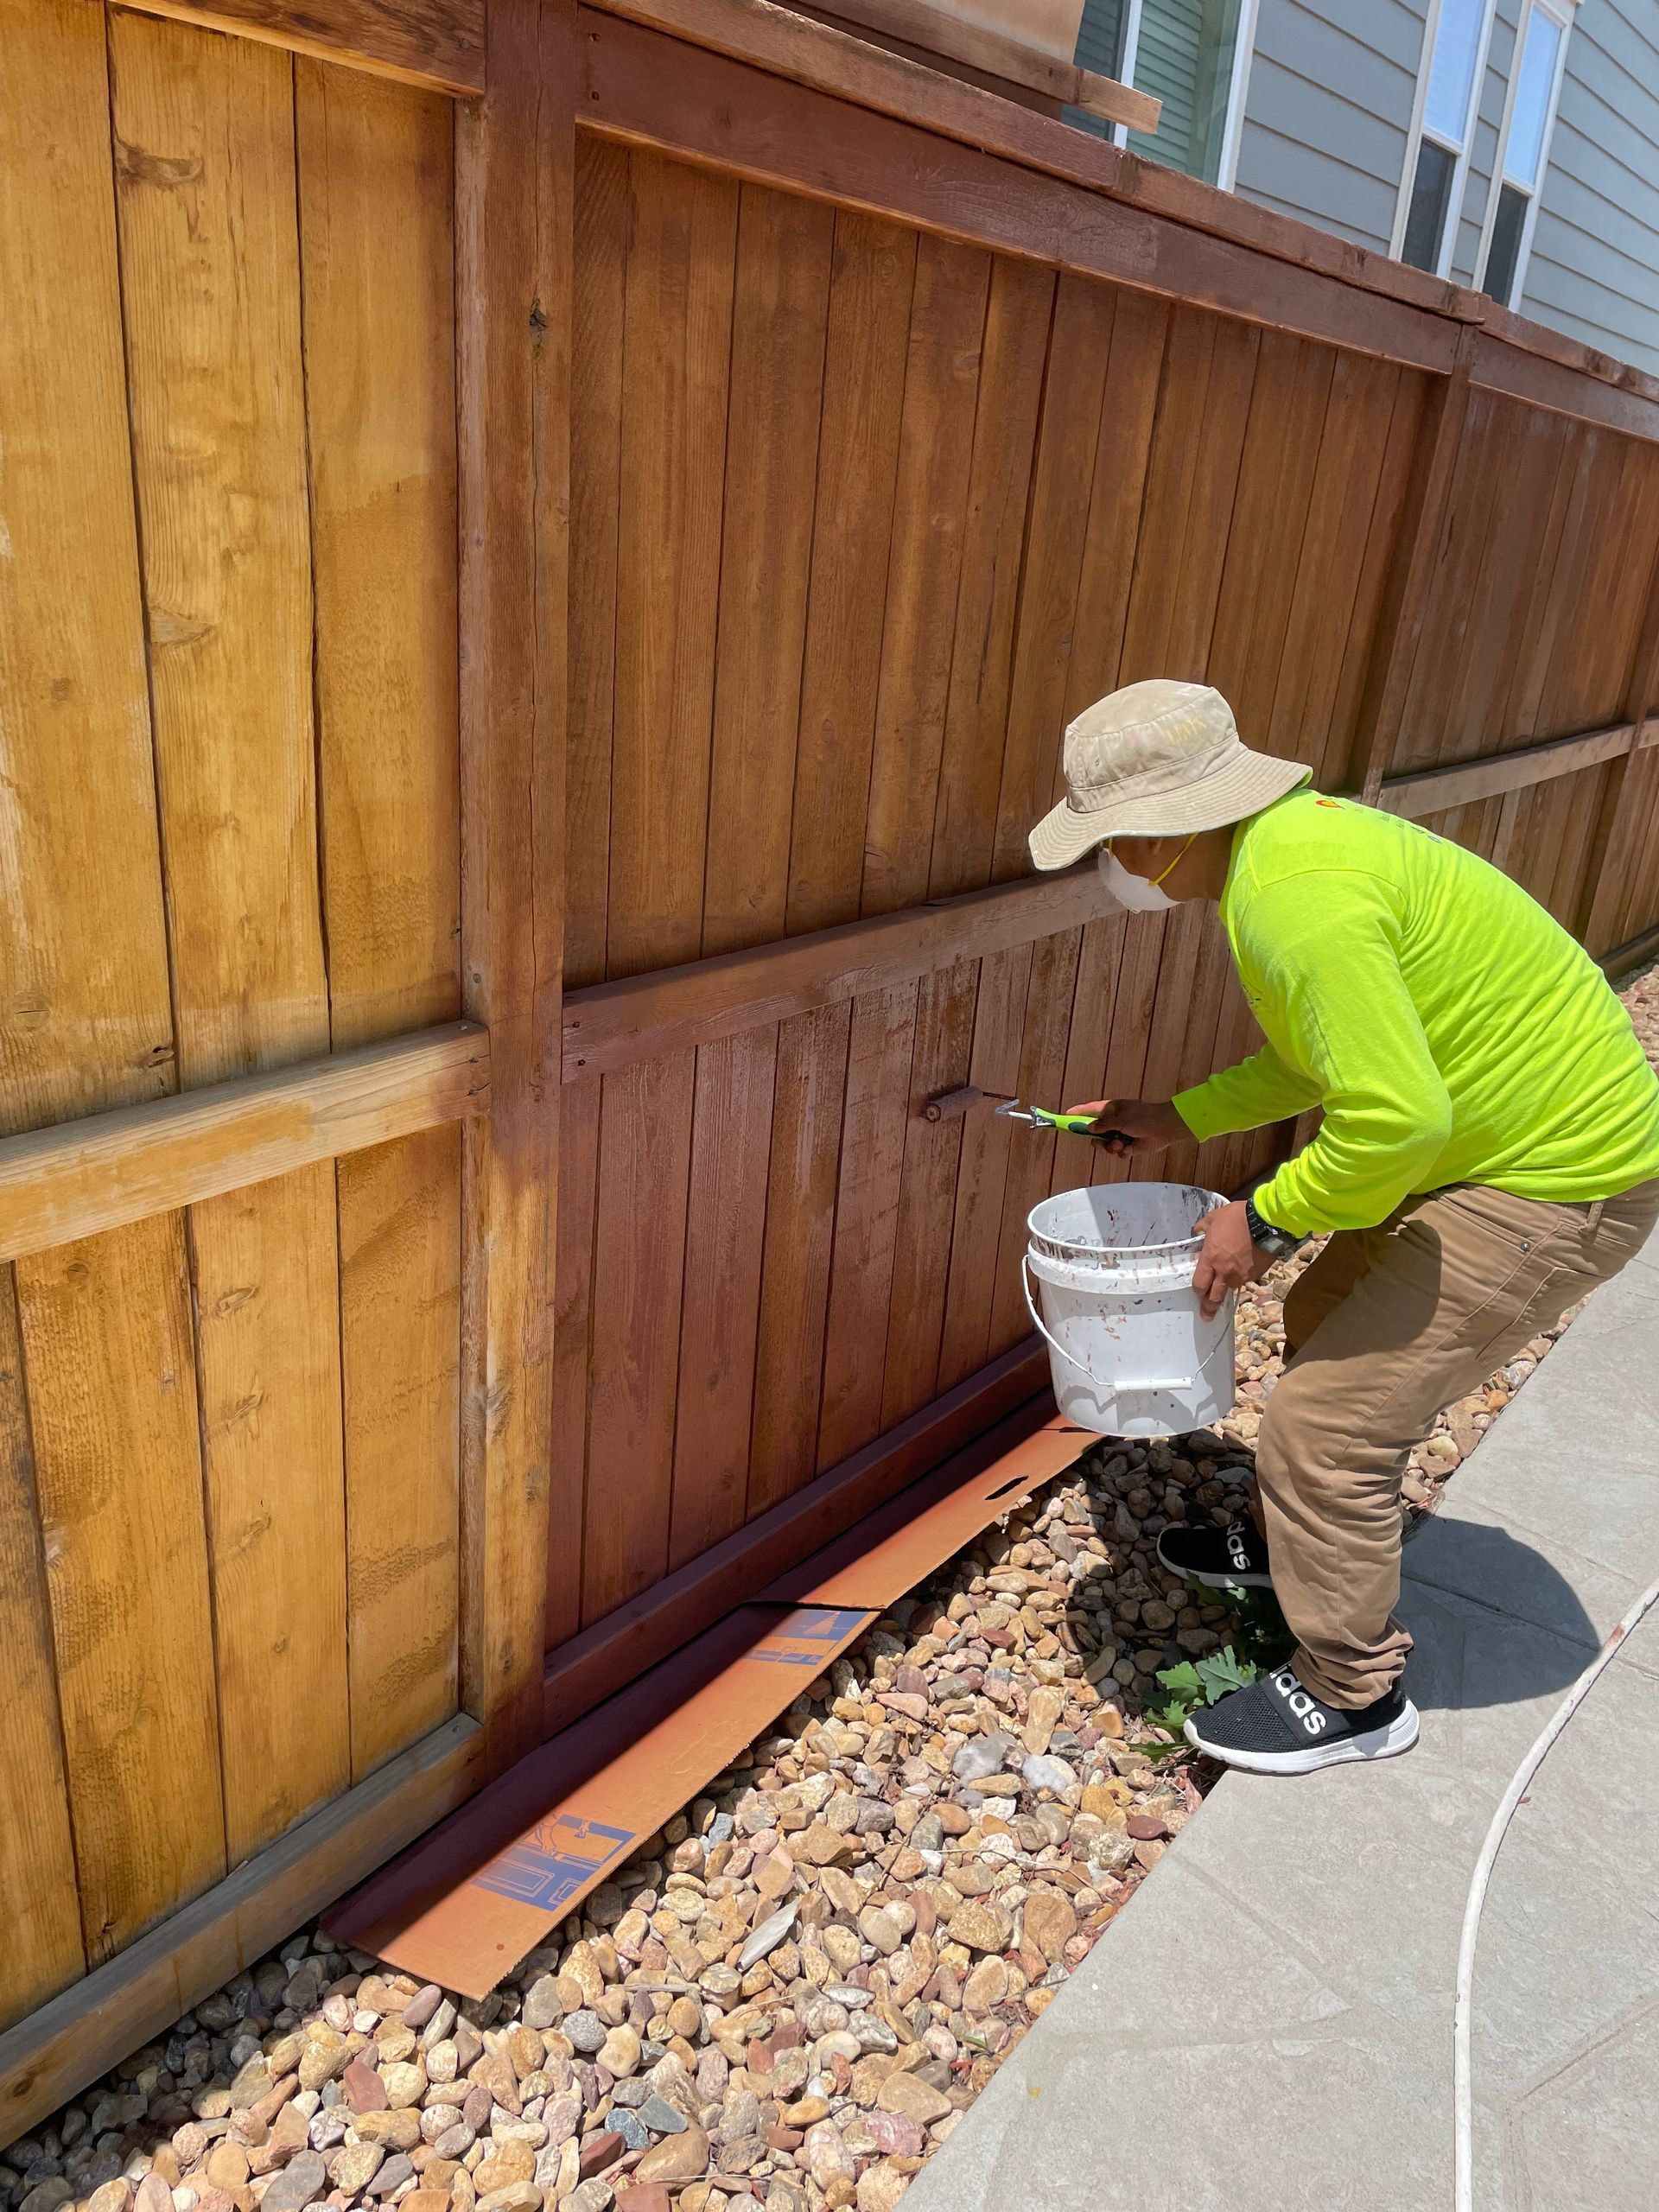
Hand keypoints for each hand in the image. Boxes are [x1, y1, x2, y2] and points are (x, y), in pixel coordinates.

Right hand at [1063, 1097, 1187, 1158]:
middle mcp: (1113, 1122)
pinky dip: (1122, 1152)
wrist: (1164, 1129)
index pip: (1089, 1110)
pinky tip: (1129, 1148)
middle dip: (1095, 1139)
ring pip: (1104, 1145)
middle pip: (1094, 1132)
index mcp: (1110, 1110)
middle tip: (1097, 1141)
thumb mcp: (1120, 1118)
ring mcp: (1120, 1134)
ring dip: (1111, 1147)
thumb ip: (1103, 1124)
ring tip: (1120, 1144)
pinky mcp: (1127, 1146)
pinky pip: (1117, 1152)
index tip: (1065, 1116)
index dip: (1077, 1113)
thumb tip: (1090, 1128)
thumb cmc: (1144, 1117)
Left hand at [1191, 1198, 1271, 1319]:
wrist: (1266, 1222)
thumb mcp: (1213, 1218)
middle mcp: (1225, 1272)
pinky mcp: (1257, 1274)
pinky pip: (1246, 1279)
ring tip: (1228, 1282)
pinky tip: (1245, 1267)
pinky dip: (1243, 1276)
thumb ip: (1201, 1228)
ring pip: (1231, 1287)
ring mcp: (1242, 1275)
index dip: (1197, 1289)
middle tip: (1207, 1316)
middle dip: (1209, 1308)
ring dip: (1228, 1287)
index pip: (1199, 1284)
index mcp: (1211, 1259)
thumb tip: (1196, 1231)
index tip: (1198, 1291)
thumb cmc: (1237, 1218)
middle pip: (1214, 1297)